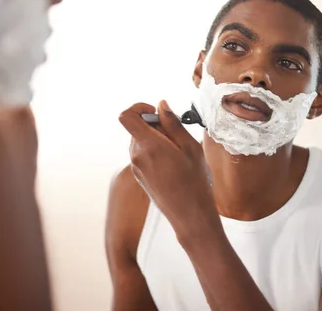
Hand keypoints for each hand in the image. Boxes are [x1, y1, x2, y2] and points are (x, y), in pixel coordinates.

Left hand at [118, 101, 220, 242]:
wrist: (189, 215)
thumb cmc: (194, 182)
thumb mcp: (190, 147)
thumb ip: (173, 124)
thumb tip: (161, 105)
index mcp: (148, 146)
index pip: (127, 116)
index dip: (139, 108)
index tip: (156, 112)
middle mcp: (137, 156)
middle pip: (137, 128)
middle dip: (155, 126)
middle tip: (177, 137)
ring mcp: (137, 168)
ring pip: (141, 141)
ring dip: (157, 140)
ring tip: (178, 154)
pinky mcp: (139, 176)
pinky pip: (143, 155)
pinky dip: (155, 152)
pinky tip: (173, 164)